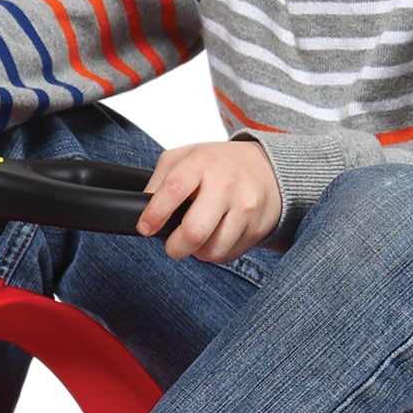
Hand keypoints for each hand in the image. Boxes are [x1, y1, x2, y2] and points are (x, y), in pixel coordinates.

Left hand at [136, 140, 281, 262]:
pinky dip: (216, 251)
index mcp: (202, 163)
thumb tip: (144, 211)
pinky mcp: (258, 227)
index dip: (155, 213)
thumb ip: (160, 180)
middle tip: (172, 244)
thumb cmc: (219, 165)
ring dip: (197, 251)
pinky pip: (228, 255)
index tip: (145, 227)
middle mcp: (226, 184)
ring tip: (198, 236)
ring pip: (212, 250)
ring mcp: (245, 207)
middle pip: (195, 231)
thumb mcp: (186, 157)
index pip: (174, 189)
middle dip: (175, 247)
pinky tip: (217, 235)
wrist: (267, 168)